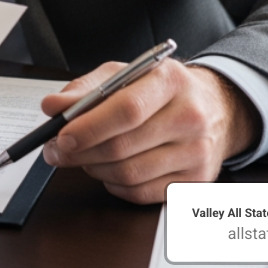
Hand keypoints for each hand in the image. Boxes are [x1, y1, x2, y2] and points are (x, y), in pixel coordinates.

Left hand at [40, 59, 257, 203]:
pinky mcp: (194, 180)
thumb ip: (85, 89)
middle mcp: (189, 117)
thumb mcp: (124, 74)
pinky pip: (140, 193)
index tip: (60, 135)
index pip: (127, 110)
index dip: (89, 127)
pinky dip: (114, 184)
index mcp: (170, 82)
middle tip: (56, 150)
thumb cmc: (161, 90)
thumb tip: (52, 106)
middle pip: (123, 146)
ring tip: (82, 157)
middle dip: (80, 152)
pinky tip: (108, 170)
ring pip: (129, 173)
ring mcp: (195, 152)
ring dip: (93, 169)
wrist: (215, 108)